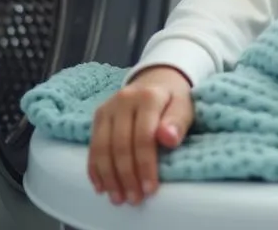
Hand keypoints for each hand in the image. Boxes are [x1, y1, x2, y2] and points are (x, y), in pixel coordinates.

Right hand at [88, 65, 193, 205]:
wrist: (158, 79)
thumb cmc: (173, 98)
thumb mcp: (185, 106)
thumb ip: (178, 122)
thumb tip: (169, 139)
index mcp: (149, 96)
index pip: (144, 136)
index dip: (145, 165)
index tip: (150, 188)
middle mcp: (125, 99)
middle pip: (121, 145)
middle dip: (127, 176)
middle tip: (134, 198)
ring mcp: (109, 107)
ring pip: (103, 148)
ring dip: (109, 177)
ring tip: (119, 197)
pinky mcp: (98, 115)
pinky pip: (92, 146)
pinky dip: (96, 169)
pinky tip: (102, 186)